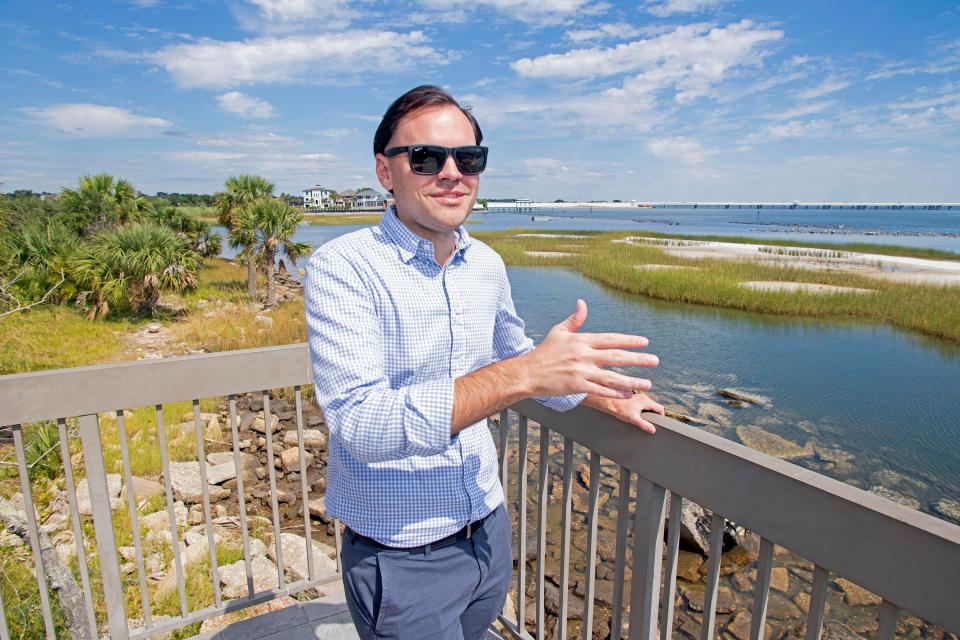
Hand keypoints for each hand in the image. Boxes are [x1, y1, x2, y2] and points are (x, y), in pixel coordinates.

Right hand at [521, 299, 658, 399]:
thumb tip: (582, 303)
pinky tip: (627, 395)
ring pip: (612, 377)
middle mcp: (583, 355)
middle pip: (616, 357)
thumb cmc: (544, 352)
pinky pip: (600, 390)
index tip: (644, 342)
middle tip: (655, 360)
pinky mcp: (577, 386)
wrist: (528, 372)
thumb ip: (575, 319)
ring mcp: (581, 371)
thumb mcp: (559, 332)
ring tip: (648, 382)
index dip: (629, 340)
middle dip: (638, 359)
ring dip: (631, 380)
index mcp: (581, 340)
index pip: (611, 339)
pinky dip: (614, 393)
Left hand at [583, 392, 664, 433]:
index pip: (660, 408)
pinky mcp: (631, 397)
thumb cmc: (618, 408)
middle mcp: (642, 396)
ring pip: (647, 404)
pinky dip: (641, 408)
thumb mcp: (633, 419)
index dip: (661, 416)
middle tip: (650, 422)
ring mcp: (637, 396)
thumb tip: (653, 430)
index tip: (659, 422)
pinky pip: (640, 403)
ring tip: (642, 418)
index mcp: (645, 401)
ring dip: (647, 411)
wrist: (607, 401)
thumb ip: (644, 424)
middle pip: (654, 406)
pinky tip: (635, 413)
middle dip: (654, 414)